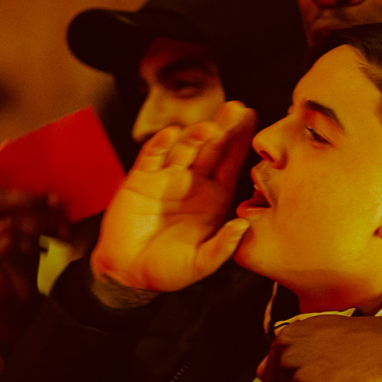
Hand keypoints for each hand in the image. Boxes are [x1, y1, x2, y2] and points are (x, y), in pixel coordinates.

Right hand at [0, 158, 65, 344]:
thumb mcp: (14, 214)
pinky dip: (30, 243)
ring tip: (60, 229)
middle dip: (31, 199)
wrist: (18, 300)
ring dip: (39, 224)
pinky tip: (44, 249)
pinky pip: (6, 242)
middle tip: (56, 202)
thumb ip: (4, 184)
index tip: (7, 176)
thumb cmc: (16, 254)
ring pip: (6, 222)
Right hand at [90, 101, 256, 294]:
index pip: (231, 165)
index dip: (241, 143)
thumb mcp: (199, 264)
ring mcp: (167, 178)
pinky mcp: (141, 179)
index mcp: (214, 199)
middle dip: (224, 128)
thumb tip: (243, 226)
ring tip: (208, 127)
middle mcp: (193, 183)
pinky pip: (152, 156)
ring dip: (195, 135)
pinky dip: (160, 144)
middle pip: (211, 148)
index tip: (254, 122)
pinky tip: (171, 134)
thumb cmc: (168, 270)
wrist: (127, 272)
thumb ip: (221, 247)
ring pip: (184, 147)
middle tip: (237, 108)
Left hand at [257, 313, 381, 381]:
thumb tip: (262, 373)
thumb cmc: (360, 338)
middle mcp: (289, 354)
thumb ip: (288, 350)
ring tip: (338, 379)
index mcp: (287, 336)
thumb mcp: (318, 331)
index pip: (271, 371)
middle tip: (333, 372)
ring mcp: (301, 375)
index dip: (293, 375)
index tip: (312, 371)